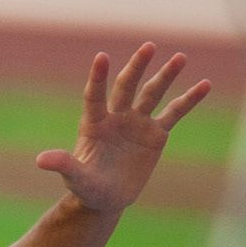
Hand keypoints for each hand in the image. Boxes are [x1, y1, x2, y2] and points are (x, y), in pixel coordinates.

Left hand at [36, 44, 209, 212]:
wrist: (106, 199)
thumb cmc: (86, 188)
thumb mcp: (76, 178)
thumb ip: (63, 165)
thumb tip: (41, 160)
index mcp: (94, 124)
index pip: (95, 95)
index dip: (97, 77)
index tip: (101, 57)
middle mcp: (116, 117)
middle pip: (127, 87)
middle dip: (136, 67)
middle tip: (148, 47)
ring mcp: (137, 123)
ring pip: (152, 93)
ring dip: (166, 76)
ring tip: (180, 57)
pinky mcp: (156, 134)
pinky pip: (174, 112)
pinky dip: (189, 99)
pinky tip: (204, 84)